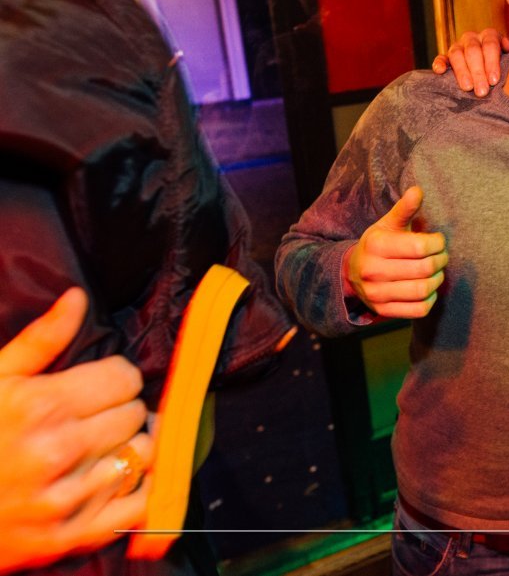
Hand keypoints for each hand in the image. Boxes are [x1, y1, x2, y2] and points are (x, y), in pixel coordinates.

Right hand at [0, 288, 151, 573]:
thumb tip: (78, 297)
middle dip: (121, 409)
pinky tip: (116, 478)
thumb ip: (40, 339)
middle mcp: (60, 451)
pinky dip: (138, 489)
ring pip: (143, 454)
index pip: (125, 378)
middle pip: (135, 413)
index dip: (115, 377)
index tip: (99, 385)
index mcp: (42, 407)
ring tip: (103, 446)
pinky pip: (140, 504)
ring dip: (130, 447)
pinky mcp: (71, 536)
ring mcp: (68, 498)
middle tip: (96, 416)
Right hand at [343, 186, 447, 317]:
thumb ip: (404, 209)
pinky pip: (419, 310)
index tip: (438, 241)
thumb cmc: (379, 244)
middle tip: (442, 256)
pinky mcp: (383, 311)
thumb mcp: (388, 224)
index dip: (437, 243)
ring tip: (437, 271)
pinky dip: (430, 299)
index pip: (420, 246)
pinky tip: (428, 289)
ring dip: (437, 280)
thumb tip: (418, 190)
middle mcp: (373, 271)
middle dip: (441, 261)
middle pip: (425, 269)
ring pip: (423, 290)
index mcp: (376, 245)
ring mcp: (377, 294)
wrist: (352, 272)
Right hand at [431, 28, 508, 96]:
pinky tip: (440, 71)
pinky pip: (441, 57)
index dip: (492, 62)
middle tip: (482, 91)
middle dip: (478, 72)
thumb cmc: (506, 64)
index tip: (494, 81)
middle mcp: (473, 38)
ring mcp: (458, 46)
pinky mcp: (446, 57)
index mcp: (490, 36)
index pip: (490, 44)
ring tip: (467, 88)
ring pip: (456, 54)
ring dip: (461, 71)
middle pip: (473, 51)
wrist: (493, 69)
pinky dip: (439, 63)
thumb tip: (508, 45)